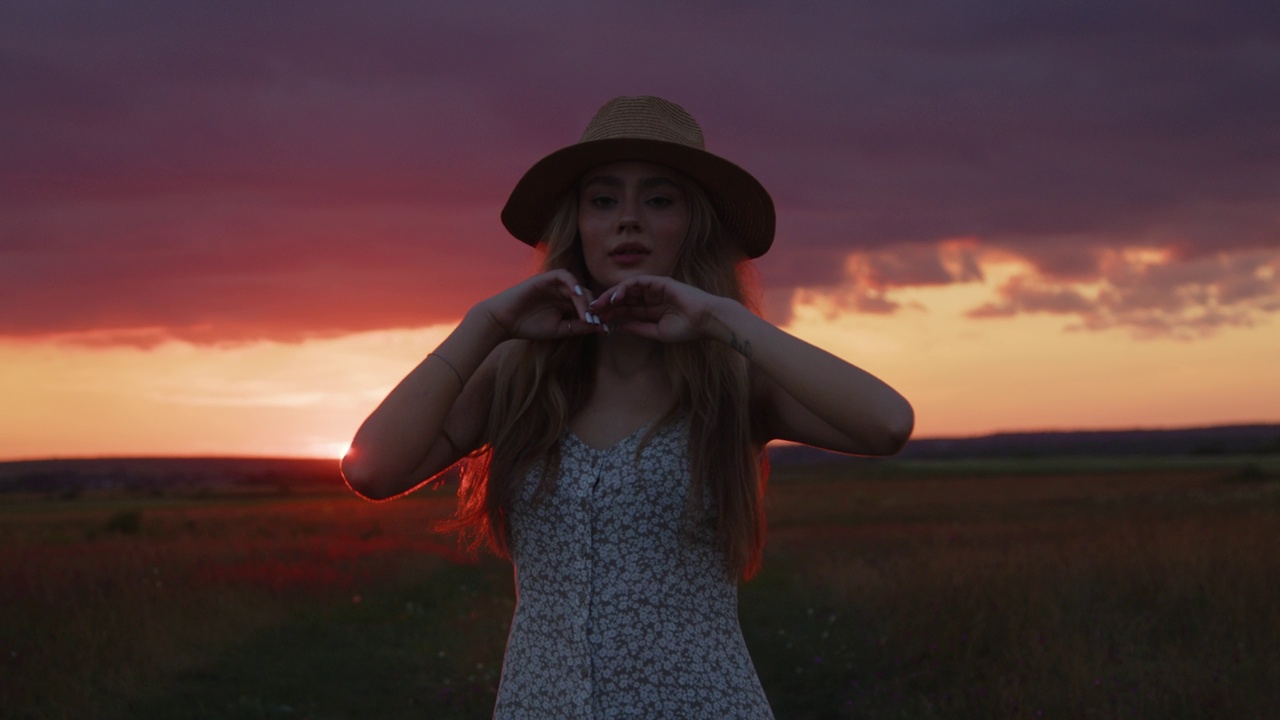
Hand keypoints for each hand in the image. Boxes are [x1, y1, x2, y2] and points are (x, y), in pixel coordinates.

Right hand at [479, 270, 604, 340]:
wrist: (503, 322)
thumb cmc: (528, 326)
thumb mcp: (558, 330)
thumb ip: (578, 327)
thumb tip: (601, 327)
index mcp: (565, 304)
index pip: (587, 304)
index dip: (596, 314)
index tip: (602, 327)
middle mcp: (562, 292)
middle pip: (585, 294)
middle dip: (593, 307)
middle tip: (596, 320)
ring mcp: (554, 284)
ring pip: (576, 286)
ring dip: (584, 299)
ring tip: (587, 313)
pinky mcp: (545, 278)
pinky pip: (563, 275)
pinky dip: (573, 283)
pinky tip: (577, 295)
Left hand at [588, 275, 724, 342]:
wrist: (706, 320)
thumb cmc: (687, 329)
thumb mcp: (657, 332)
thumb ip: (639, 328)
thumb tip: (620, 326)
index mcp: (652, 310)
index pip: (627, 311)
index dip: (612, 315)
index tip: (597, 322)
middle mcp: (652, 298)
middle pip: (624, 299)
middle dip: (606, 305)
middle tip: (590, 311)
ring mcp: (655, 289)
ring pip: (627, 289)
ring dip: (611, 296)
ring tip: (598, 305)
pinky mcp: (659, 281)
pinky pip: (637, 282)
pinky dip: (624, 288)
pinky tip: (614, 297)